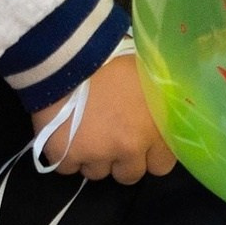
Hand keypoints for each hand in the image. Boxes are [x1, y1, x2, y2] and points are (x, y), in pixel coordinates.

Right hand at [31, 55, 175, 184]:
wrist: (71, 49)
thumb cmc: (115, 54)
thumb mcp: (147, 75)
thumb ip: (154, 103)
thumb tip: (156, 112)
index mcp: (155, 127)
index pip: (161, 165)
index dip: (148, 152)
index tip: (140, 138)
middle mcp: (130, 147)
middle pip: (129, 174)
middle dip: (120, 158)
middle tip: (109, 132)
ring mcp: (98, 154)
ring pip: (97, 172)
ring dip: (93, 156)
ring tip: (84, 126)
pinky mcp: (66, 155)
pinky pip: (67, 168)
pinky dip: (66, 154)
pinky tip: (64, 130)